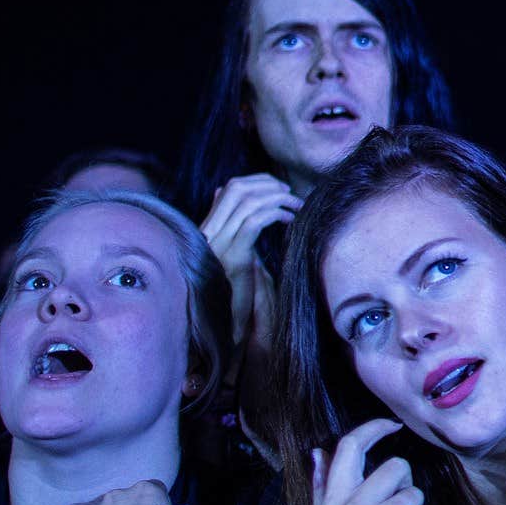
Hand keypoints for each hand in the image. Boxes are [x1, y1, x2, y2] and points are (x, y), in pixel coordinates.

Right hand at [200, 173, 302, 333]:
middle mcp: (210, 233)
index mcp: (209, 229)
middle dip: (268, 184)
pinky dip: (275, 214)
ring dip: (278, 198)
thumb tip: (224, 192)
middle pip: (237, 188)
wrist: (223, 323)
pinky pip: (254, 222)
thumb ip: (231, 226)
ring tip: (296, 205)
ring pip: (248, 202)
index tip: (279, 187)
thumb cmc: (233, 289)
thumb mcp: (233, 252)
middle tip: (290, 192)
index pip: (229, 188)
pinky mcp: (234, 257)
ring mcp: (220, 244)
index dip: (257, 181)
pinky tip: (289, 221)